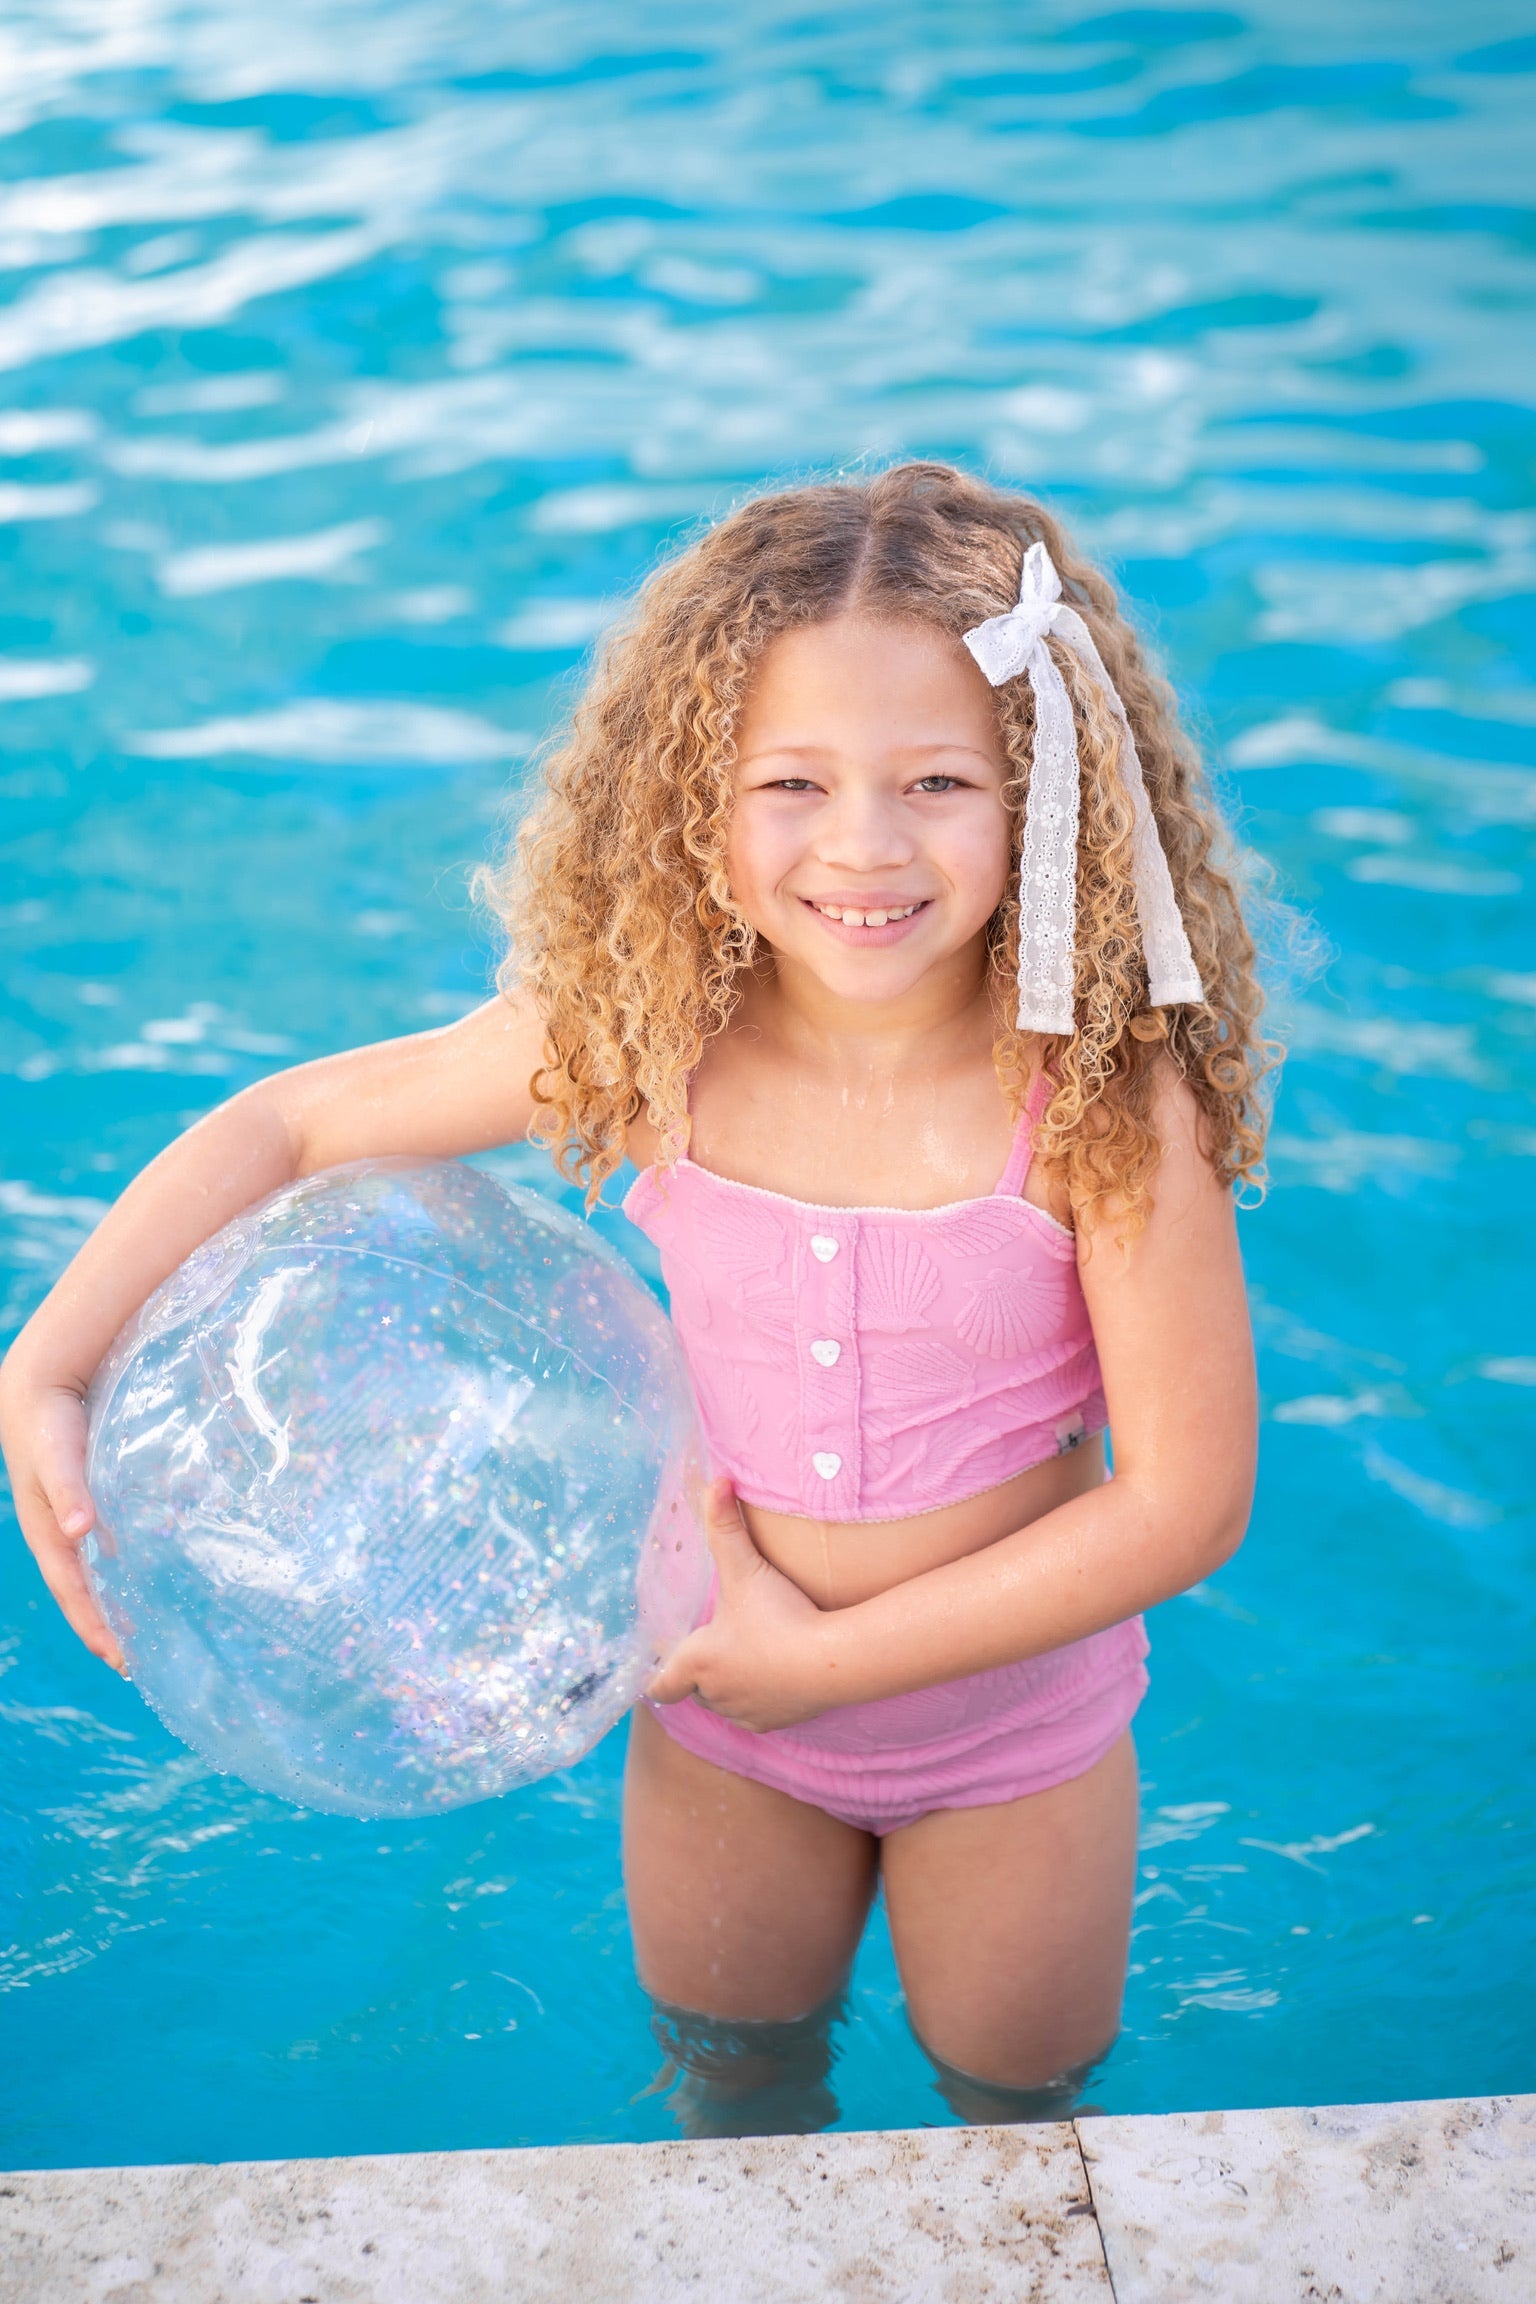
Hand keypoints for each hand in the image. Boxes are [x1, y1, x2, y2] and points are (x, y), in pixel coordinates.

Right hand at [0, 1361, 123, 1672]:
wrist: (40, 1386)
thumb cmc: (47, 1423)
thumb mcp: (57, 1456)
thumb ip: (69, 1489)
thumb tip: (79, 1531)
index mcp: (48, 1534)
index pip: (73, 1594)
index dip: (94, 1627)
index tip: (120, 1660)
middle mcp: (61, 1535)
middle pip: (85, 1592)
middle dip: (109, 1628)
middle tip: (141, 1662)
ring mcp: (75, 1521)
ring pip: (97, 1573)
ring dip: (119, 1603)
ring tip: (151, 1631)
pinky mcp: (93, 1502)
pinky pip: (110, 1547)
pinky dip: (126, 1568)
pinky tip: (153, 1574)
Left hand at [645, 1478, 833, 1732]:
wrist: (832, 1660)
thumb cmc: (780, 1616)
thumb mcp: (746, 1568)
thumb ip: (726, 1526)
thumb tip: (715, 1482)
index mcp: (698, 1663)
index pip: (660, 1685)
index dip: (658, 1675)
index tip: (662, 1664)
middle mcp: (716, 1695)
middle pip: (696, 1690)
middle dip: (703, 1671)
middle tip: (721, 1642)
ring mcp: (746, 1713)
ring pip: (728, 1703)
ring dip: (734, 1684)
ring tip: (753, 1654)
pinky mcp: (777, 1722)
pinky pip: (759, 1713)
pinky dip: (764, 1697)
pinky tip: (780, 1671)